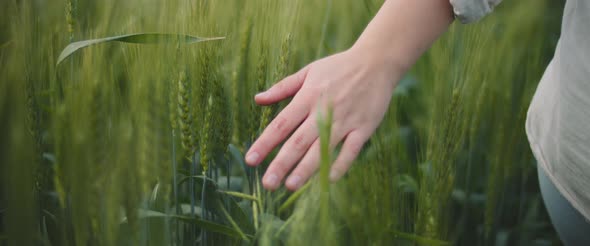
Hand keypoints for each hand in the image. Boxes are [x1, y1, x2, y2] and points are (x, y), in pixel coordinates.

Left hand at [245, 47, 401, 190]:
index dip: (265, 143)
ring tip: (290, 185)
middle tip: (267, 183)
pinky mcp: (364, 128)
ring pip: (322, 149)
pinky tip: (328, 179)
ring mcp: (345, 121)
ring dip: (306, 169)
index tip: (250, 160)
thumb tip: (257, 99)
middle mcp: (323, 111)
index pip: (281, 124)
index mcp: (307, 96)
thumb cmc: (339, 66)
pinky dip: (341, 164)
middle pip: (298, 141)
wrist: (377, 62)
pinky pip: (351, 150)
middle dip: (281, 163)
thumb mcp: (309, 71)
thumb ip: (283, 87)